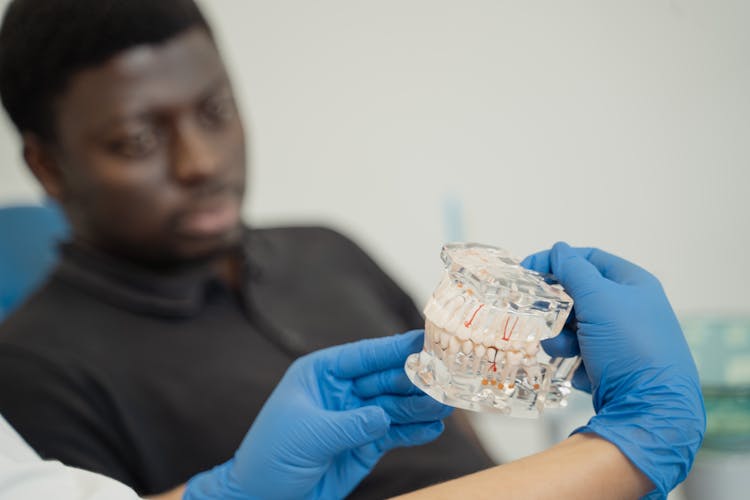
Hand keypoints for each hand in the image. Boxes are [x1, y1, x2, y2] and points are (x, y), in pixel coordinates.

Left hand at [184, 330, 450, 499]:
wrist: (262, 499)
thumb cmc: (270, 459)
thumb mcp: (309, 436)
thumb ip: (350, 424)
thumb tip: (384, 415)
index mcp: (320, 374)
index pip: (362, 356)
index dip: (393, 348)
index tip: (423, 338)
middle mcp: (341, 391)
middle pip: (385, 379)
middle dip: (414, 379)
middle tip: (445, 376)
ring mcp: (354, 418)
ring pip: (394, 406)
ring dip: (420, 405)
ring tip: (446, 404)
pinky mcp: (364, 445)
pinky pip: (394, 433)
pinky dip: (414, 432)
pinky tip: (433, 428)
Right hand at [523, 242, 704, 498]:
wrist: (650, 408)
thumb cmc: (629, 346)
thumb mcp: (598, 299)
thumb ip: (573, 270)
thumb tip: (559, 249)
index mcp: (634, 284)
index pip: (590, 259)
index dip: (557, 260)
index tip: (527, 269)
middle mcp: (632, 309)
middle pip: (582, 294)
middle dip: (557, 305)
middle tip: (533, 309)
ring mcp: (625, 340)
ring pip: (579, 327)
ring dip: (561, 335)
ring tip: (555, 347)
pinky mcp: (616, 367)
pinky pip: (584, 354)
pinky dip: (574, 358)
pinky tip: (576, 369)